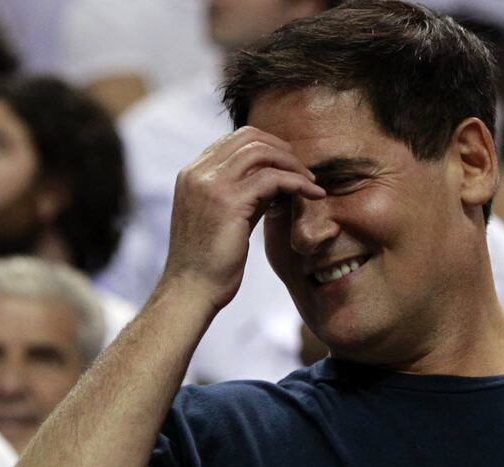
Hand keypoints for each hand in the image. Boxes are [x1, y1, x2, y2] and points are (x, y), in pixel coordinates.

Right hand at [160, 126, 324, 307]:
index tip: (289, 166)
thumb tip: (272, 180)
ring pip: (262, 152)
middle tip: (304, 171)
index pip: (235, 140)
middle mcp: (198, 173)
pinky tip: (313, 195)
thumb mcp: (223, 219)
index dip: (268, 147)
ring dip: (293, 164)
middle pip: (249, 137)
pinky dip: (297, 183)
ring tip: (311, 183)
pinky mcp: (228, 201)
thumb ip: (242, 195)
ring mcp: (210, 184)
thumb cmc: (208, 264)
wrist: (190, 291)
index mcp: (193, 174)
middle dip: (283, 150)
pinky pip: (273, 178)